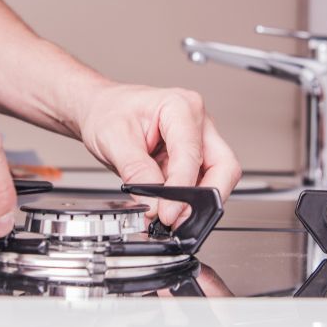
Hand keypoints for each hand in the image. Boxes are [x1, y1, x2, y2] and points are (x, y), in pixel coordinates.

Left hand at [77, 84, 240, 225]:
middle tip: (179, 219)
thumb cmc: (109, 111)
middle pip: (223, 166)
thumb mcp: (113, 140)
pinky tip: (168, 206)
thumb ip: (136, 172)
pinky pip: (202, 182)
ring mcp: (199, 139)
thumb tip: (154, 203)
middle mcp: (198, 121)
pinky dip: (188, 200)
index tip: (168, 213)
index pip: (192, 155)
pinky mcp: (194, 156)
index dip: (182, 190)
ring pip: (218, 177)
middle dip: (206, 198)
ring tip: (167, 214)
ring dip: (197, 201)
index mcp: (180, 107)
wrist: (102, 108)